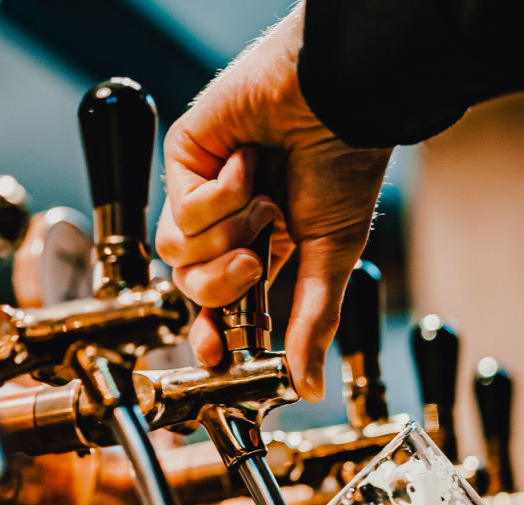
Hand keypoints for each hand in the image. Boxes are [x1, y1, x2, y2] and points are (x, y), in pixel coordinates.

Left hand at [154, 2, 392, 400]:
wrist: (342, 101)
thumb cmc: (347, 164)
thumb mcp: (332, 258)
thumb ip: (313, 323)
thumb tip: (308, 385)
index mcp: (262, 246)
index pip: (220, 304)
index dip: (211, 332)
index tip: (216, 355)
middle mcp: (227, 222)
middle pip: (191, 287)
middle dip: (222, 283)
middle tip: (255, 258)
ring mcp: (202, 190)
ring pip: (176, 254)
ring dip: (228, 233)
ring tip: (262, 198)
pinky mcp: (185, 158)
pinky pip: (182, 210)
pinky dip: (223, 193)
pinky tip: (249, 161)